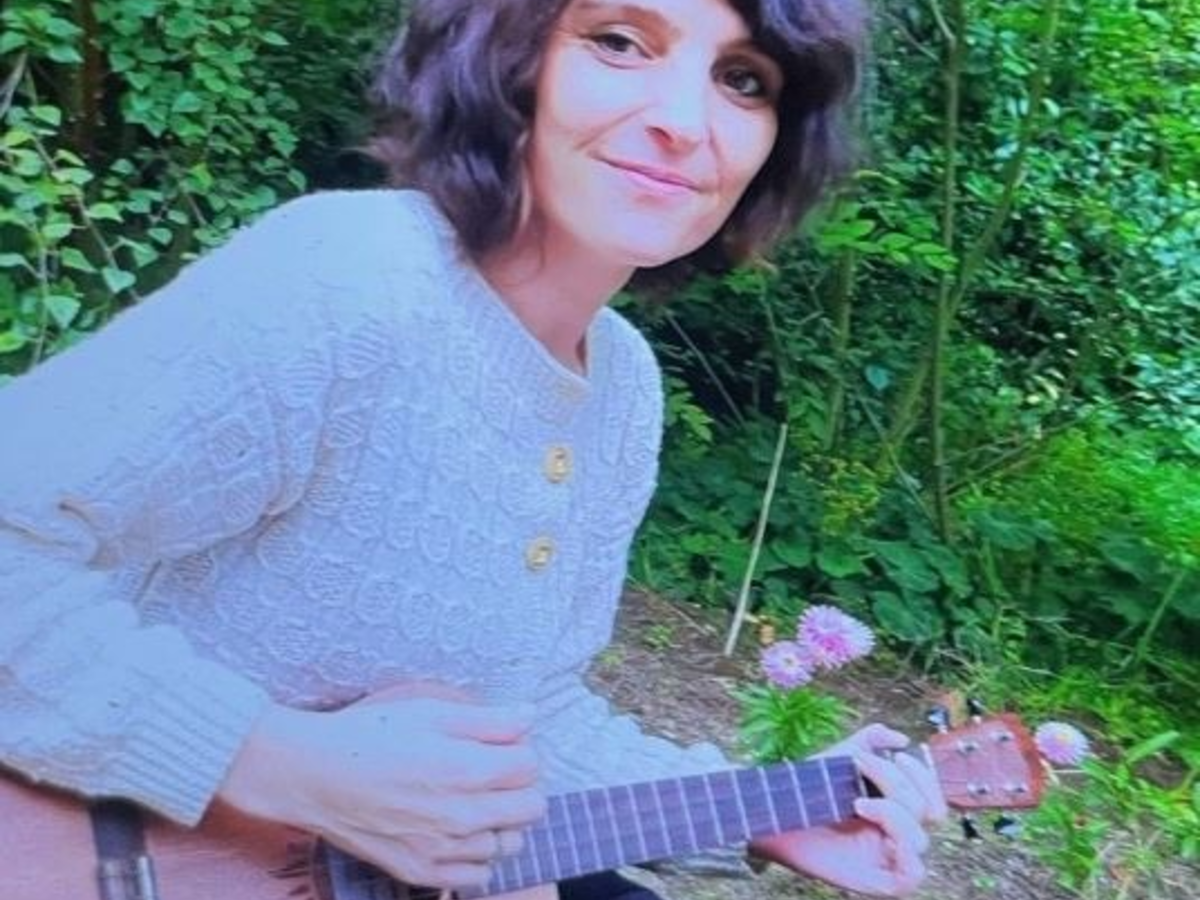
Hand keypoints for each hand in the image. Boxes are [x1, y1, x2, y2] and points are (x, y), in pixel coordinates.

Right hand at [217, 683, 545, 889]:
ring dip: (502, 822)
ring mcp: (443, 850)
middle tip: (492, 771)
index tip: (502, 744)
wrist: (312, 775)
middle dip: (520, 786)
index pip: (532, 766)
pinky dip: (478, 855)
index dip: (521, 750)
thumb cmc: (370, 735)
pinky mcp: (422, 873)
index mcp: (468, 770)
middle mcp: (462, 816)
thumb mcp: (431, 712)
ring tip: (473, 800)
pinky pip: (479, 875)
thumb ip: (489, 719)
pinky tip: (458, 832)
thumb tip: (530, 717)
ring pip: (509, 844)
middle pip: (532, 808)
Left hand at [749, 724, 947, 895]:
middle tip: (858, 762)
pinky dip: (905, 852)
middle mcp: (895, 836)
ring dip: (893, 811)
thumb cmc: (807, 790)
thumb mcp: (841, 757)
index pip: (933, 800)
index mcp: (895, 811)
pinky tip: (874, 824)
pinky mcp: (874, 880)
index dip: (924, 777)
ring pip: (920, 839)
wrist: (773, 811)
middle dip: (896, 780)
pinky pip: (911, 876)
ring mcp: (886, 858)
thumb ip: (871, 740)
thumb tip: (902, 738)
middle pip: (926, 812)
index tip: (898, 755)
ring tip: (855, 800)